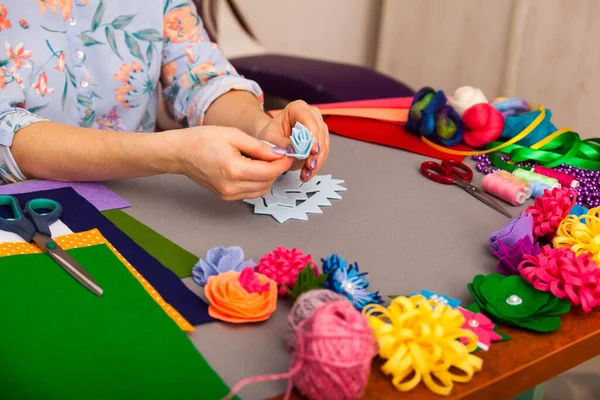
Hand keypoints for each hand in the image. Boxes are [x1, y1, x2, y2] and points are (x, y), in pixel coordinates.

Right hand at [172, 126, 292, 199]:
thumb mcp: (234, 135)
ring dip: (267, 176)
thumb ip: (259, 147)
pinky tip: (253, 168)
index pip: (269, 171)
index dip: (282, 163)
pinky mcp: (226, 196)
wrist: (180, 153)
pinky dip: (257, 182)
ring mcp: (228, 194)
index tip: (288, 153)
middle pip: (267, 182)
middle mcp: (232, 187)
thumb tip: (279, 153)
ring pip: (261, 190)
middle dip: (276, 169)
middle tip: (276, 154)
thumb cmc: (203, 140)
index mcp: (234, 170)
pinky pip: (250, 192)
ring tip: (263, 160)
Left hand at [256, 100, 329, 181]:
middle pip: (319, 133)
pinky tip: (308, 172)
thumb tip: (295, 151)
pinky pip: (323, 153)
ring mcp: (318, 127)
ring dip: (316, 161)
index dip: (312, 136)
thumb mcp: (270, 139)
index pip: (309, 119)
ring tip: (306, 173)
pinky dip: (316, 164)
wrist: (272, 141)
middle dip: (315, 152)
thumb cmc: (271, 136)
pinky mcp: (321, 140)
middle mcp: (311, 115)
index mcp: (297, 108)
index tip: (312, 151)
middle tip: (309, 165)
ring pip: (324, 144)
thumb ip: (282, 144)